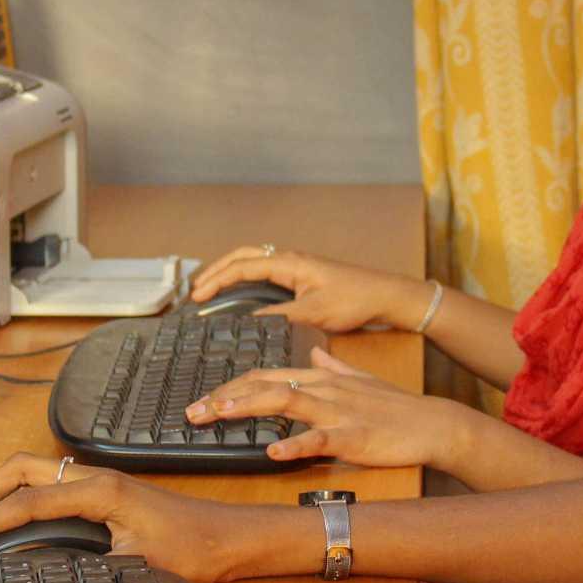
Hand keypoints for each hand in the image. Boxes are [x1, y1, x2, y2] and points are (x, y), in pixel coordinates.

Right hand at [0, 454, 275, 582]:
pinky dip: (23, 495)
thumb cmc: (194, 551)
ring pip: (35, 472)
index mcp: (99, 491)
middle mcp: (95, 477)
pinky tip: (16, 519)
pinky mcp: (107, 492)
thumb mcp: (138, 566)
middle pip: (21, 468)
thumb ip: (89, 565)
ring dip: (1, 491)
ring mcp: (100, 481)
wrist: (230, 539)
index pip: (26, 501)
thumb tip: (46, 572)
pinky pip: (52, 483)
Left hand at [186, 348, 479, 469]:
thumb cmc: (397, 408)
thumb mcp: (361, 380)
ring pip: (286, 402)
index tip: (203, 400)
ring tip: (218, 415)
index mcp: (321, 378)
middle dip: (225, 397)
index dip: (231, 386)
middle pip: (265, 386)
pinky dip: (295, 445)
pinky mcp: (354, 436)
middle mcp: (324, 389)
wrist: (434, 424)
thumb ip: (335, 367)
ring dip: (248, 407)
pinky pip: (320, 440)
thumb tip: (317, 354)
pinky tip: (274, 453)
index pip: (266, 376)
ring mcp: (338, 411)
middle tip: (192, 412)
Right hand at [188, 245, 431, 334]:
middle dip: (216, 271)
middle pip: (243, 257)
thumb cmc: (354, 299)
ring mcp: (297, 266)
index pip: (242, 266)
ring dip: (230, 272)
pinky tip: (242, 295)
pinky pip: (266, 271)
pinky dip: (247, 279)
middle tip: (196, 291)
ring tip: (210, 291)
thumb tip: (248, 325)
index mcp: (289, 263)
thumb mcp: (312, 314)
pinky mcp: (303, 276)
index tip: (198, 297)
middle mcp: (290, 259)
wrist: (385, 295)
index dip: (217, 280)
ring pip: (254, 261)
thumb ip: (279, 318)